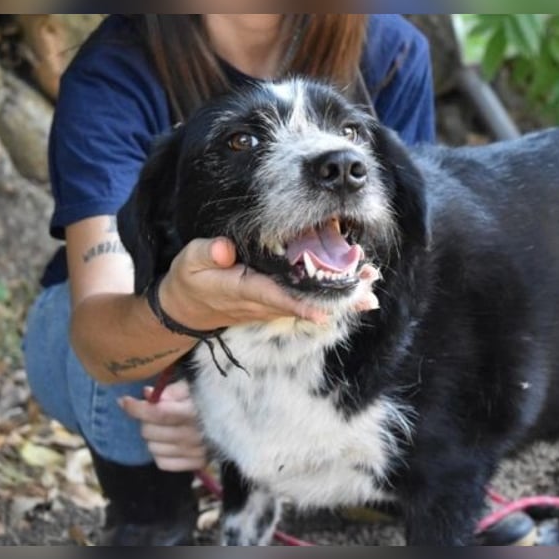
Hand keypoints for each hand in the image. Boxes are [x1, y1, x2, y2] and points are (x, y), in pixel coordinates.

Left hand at [119, 380, 206, 471]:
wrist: (236, 420)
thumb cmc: (208, 399)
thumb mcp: (193, 386)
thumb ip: (172, 390)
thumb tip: (147, 394)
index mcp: (195, 411)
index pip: (158, 413)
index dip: (136, 408)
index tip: (123, 400)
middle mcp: (195, 433)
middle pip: (149, 431)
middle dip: (145, 420)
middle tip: (153, 413)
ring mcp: (196, 451)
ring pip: (152, 448)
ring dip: (153, 437)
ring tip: (164, 427)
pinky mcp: (197, 463)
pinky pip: (162, 463)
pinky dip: (160, 452)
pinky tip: (169, 442)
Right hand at [159, 238, 379, 329]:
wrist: (188, 310)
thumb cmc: (191, 280)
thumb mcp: (190, 262)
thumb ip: (207, 254)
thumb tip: (223, 248)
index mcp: (242, 290)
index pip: (274, 297)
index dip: (299, 303)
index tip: (323, 310)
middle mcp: (263, 302)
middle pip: (303, 303)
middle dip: (334, 300)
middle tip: (366, 292)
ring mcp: (272, 305)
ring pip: (310, 303)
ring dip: (339, 298)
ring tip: (369, 290)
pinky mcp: (277, 302)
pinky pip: (307, 300)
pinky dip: (332, 296)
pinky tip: (356, 291)